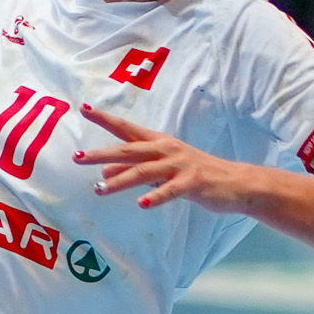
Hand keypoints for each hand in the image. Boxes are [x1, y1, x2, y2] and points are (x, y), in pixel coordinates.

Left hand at [75, 105, 268, 213]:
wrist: (236, 182)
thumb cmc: (196, 174)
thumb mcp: (162, 170)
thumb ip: (135, 168)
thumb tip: (105, 169)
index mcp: (158, 143)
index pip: (126, 129)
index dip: (105, 119)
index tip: (84, 109)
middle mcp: (166, 150)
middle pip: (129, 149)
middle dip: (101, 152)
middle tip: (77, 157)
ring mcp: (180, 165)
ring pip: (144, 171)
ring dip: (120, 180)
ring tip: (99, 188)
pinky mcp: (193, 182)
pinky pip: (171, 190)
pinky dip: (156, 196)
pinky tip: (142, 205)